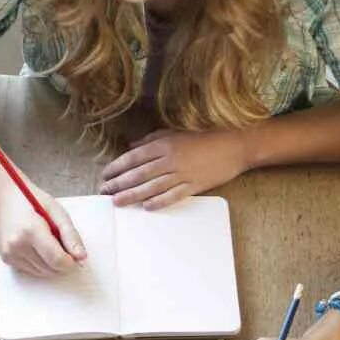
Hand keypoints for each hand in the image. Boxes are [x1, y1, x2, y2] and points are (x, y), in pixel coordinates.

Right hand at [0, 180, 86, 276]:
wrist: (7, 200)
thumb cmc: (34, 202)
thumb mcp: (58, 212)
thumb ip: (71, 236)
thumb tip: (81, 258)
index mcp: (31, 230)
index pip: (57, 259)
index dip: (70, 262)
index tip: (75, 256)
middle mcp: (17, 244)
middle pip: (50, 269)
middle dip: (61, 262)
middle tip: (60, 244)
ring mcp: (10, 253)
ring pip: (42, 273)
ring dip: (50, 264)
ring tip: (47, 243)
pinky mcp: (7, 259)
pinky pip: (31, 271)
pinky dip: (39, 263)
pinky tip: (37, 247)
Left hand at [100, 128, 251, 208]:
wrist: (235, 144)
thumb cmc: (204, 136)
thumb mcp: (175, 132)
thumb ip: (152, 139)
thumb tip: (131, 146)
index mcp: (164, 144)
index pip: (134, 158)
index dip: (117, 167)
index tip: (105, 175)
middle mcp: (170, 159)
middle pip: (139, 174)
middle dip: (119, 184)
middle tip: (105, 192)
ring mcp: (182, 173)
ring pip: (152, 187)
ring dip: (132, 195)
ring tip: (117, 202)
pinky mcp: (195, 185)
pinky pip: (173, 195)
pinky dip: (159, 202)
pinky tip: (146, 207)